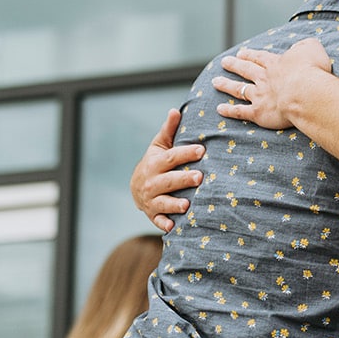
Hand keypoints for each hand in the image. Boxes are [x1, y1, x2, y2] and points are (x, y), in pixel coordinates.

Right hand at [130, 108, 204, 231]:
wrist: (137, 188)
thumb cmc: (155, 163)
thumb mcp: (159, 146)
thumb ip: (169, 130)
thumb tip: (176, 110)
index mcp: (155, 163)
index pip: (171, 157)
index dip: (186, 153)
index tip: (202, 150)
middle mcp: (151, 182)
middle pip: (169, 180)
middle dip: (183, 179)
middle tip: (200, 176)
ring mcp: (151, 200)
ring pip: (163, 202)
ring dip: (174, 204)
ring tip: (187, 205)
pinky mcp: (153, 215)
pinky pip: (158, 221)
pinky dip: (164, 224)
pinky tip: (172, 227)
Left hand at [213, 38, 333, 129]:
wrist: (306, 93)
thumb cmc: (312, 71)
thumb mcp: (311, 49)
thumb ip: (304, 46)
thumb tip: (300, 47)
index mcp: (275, 64)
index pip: (259, 57)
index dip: (250, 55)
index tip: (241, 53)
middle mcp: (264, 78)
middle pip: (245, 70)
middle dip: (235, 65)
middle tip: (225, 62)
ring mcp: (259, 96)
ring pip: (238, 89)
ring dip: (226, 85)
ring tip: (216, 82)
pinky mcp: (258, 113)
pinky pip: (240, 111)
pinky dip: (229, 111)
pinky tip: (220, 109)